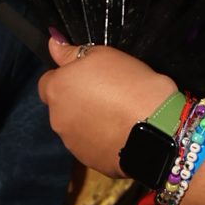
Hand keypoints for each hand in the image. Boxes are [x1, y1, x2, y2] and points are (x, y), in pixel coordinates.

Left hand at [37, 38, 177, 172]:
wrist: (156, 129)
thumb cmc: (130, 85)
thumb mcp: (103, 55)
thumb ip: (71, 53)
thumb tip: (52, 43)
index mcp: (57, 89)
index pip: (48, 82)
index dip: (67, 78)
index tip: (88, 78)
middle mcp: (57, 118)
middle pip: (61, 107)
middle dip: (77, 101)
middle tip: (107, 94)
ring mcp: (71, 143)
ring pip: (75, 128)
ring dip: (88, 121)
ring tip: (117, 115)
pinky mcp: (88, 161)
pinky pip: (90, 145)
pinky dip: (100, 139)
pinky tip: (120, 132)